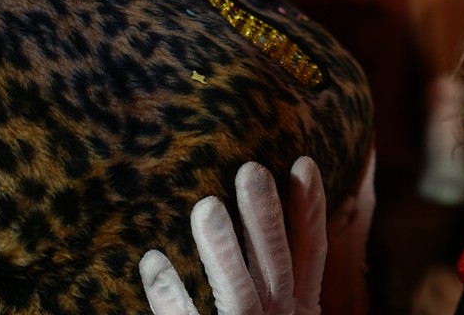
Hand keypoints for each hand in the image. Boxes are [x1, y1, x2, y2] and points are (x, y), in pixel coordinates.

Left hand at [139, 157, 327, 314]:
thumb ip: (285, 285)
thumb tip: (270, 228)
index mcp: (301, 313)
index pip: (311, 254)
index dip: (309, 210)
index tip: (302, 163)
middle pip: (276, 264)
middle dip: (266, 217)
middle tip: (249, 169)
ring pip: (240, 293)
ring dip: (224, 250)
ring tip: (206, 206)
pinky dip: (170, 296)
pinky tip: (152, 261)